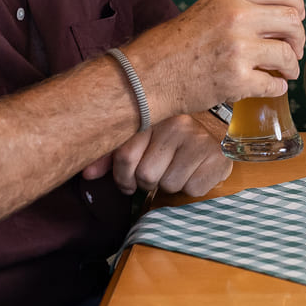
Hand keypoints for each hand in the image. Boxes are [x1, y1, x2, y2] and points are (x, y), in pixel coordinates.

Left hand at [81, 114, 230, 196]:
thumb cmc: (168, 141)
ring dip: (169, 185)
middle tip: (158, 172)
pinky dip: (191, 188)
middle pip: (146, 175)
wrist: (215, 134)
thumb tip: (88, 174)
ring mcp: (199, 140)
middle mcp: (177, 124)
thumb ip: (110, 154)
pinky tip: (194, 172)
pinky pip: (192, 190)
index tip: (129, 180)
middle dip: (148, 182)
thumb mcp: (138, 140)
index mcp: (152, 116)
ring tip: (176, 170)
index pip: (124, 157)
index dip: (123, 177)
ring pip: (169, 184)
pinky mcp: (218, 159)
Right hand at [126, 0, 304, 117]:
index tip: (297, 16)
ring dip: (292, 66)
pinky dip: (279, 87)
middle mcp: (237, 19)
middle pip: (291, 21)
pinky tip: (273, 85)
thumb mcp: (206, 8)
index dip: (297, 4)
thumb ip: (238, 5)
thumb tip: (274, 12)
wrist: (149, 74)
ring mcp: (238, 50)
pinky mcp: (237, 80)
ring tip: (286, 71)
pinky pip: (274, 83)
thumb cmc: (174, 43)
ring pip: (287, 55)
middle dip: (299, 38)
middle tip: (294, 49)